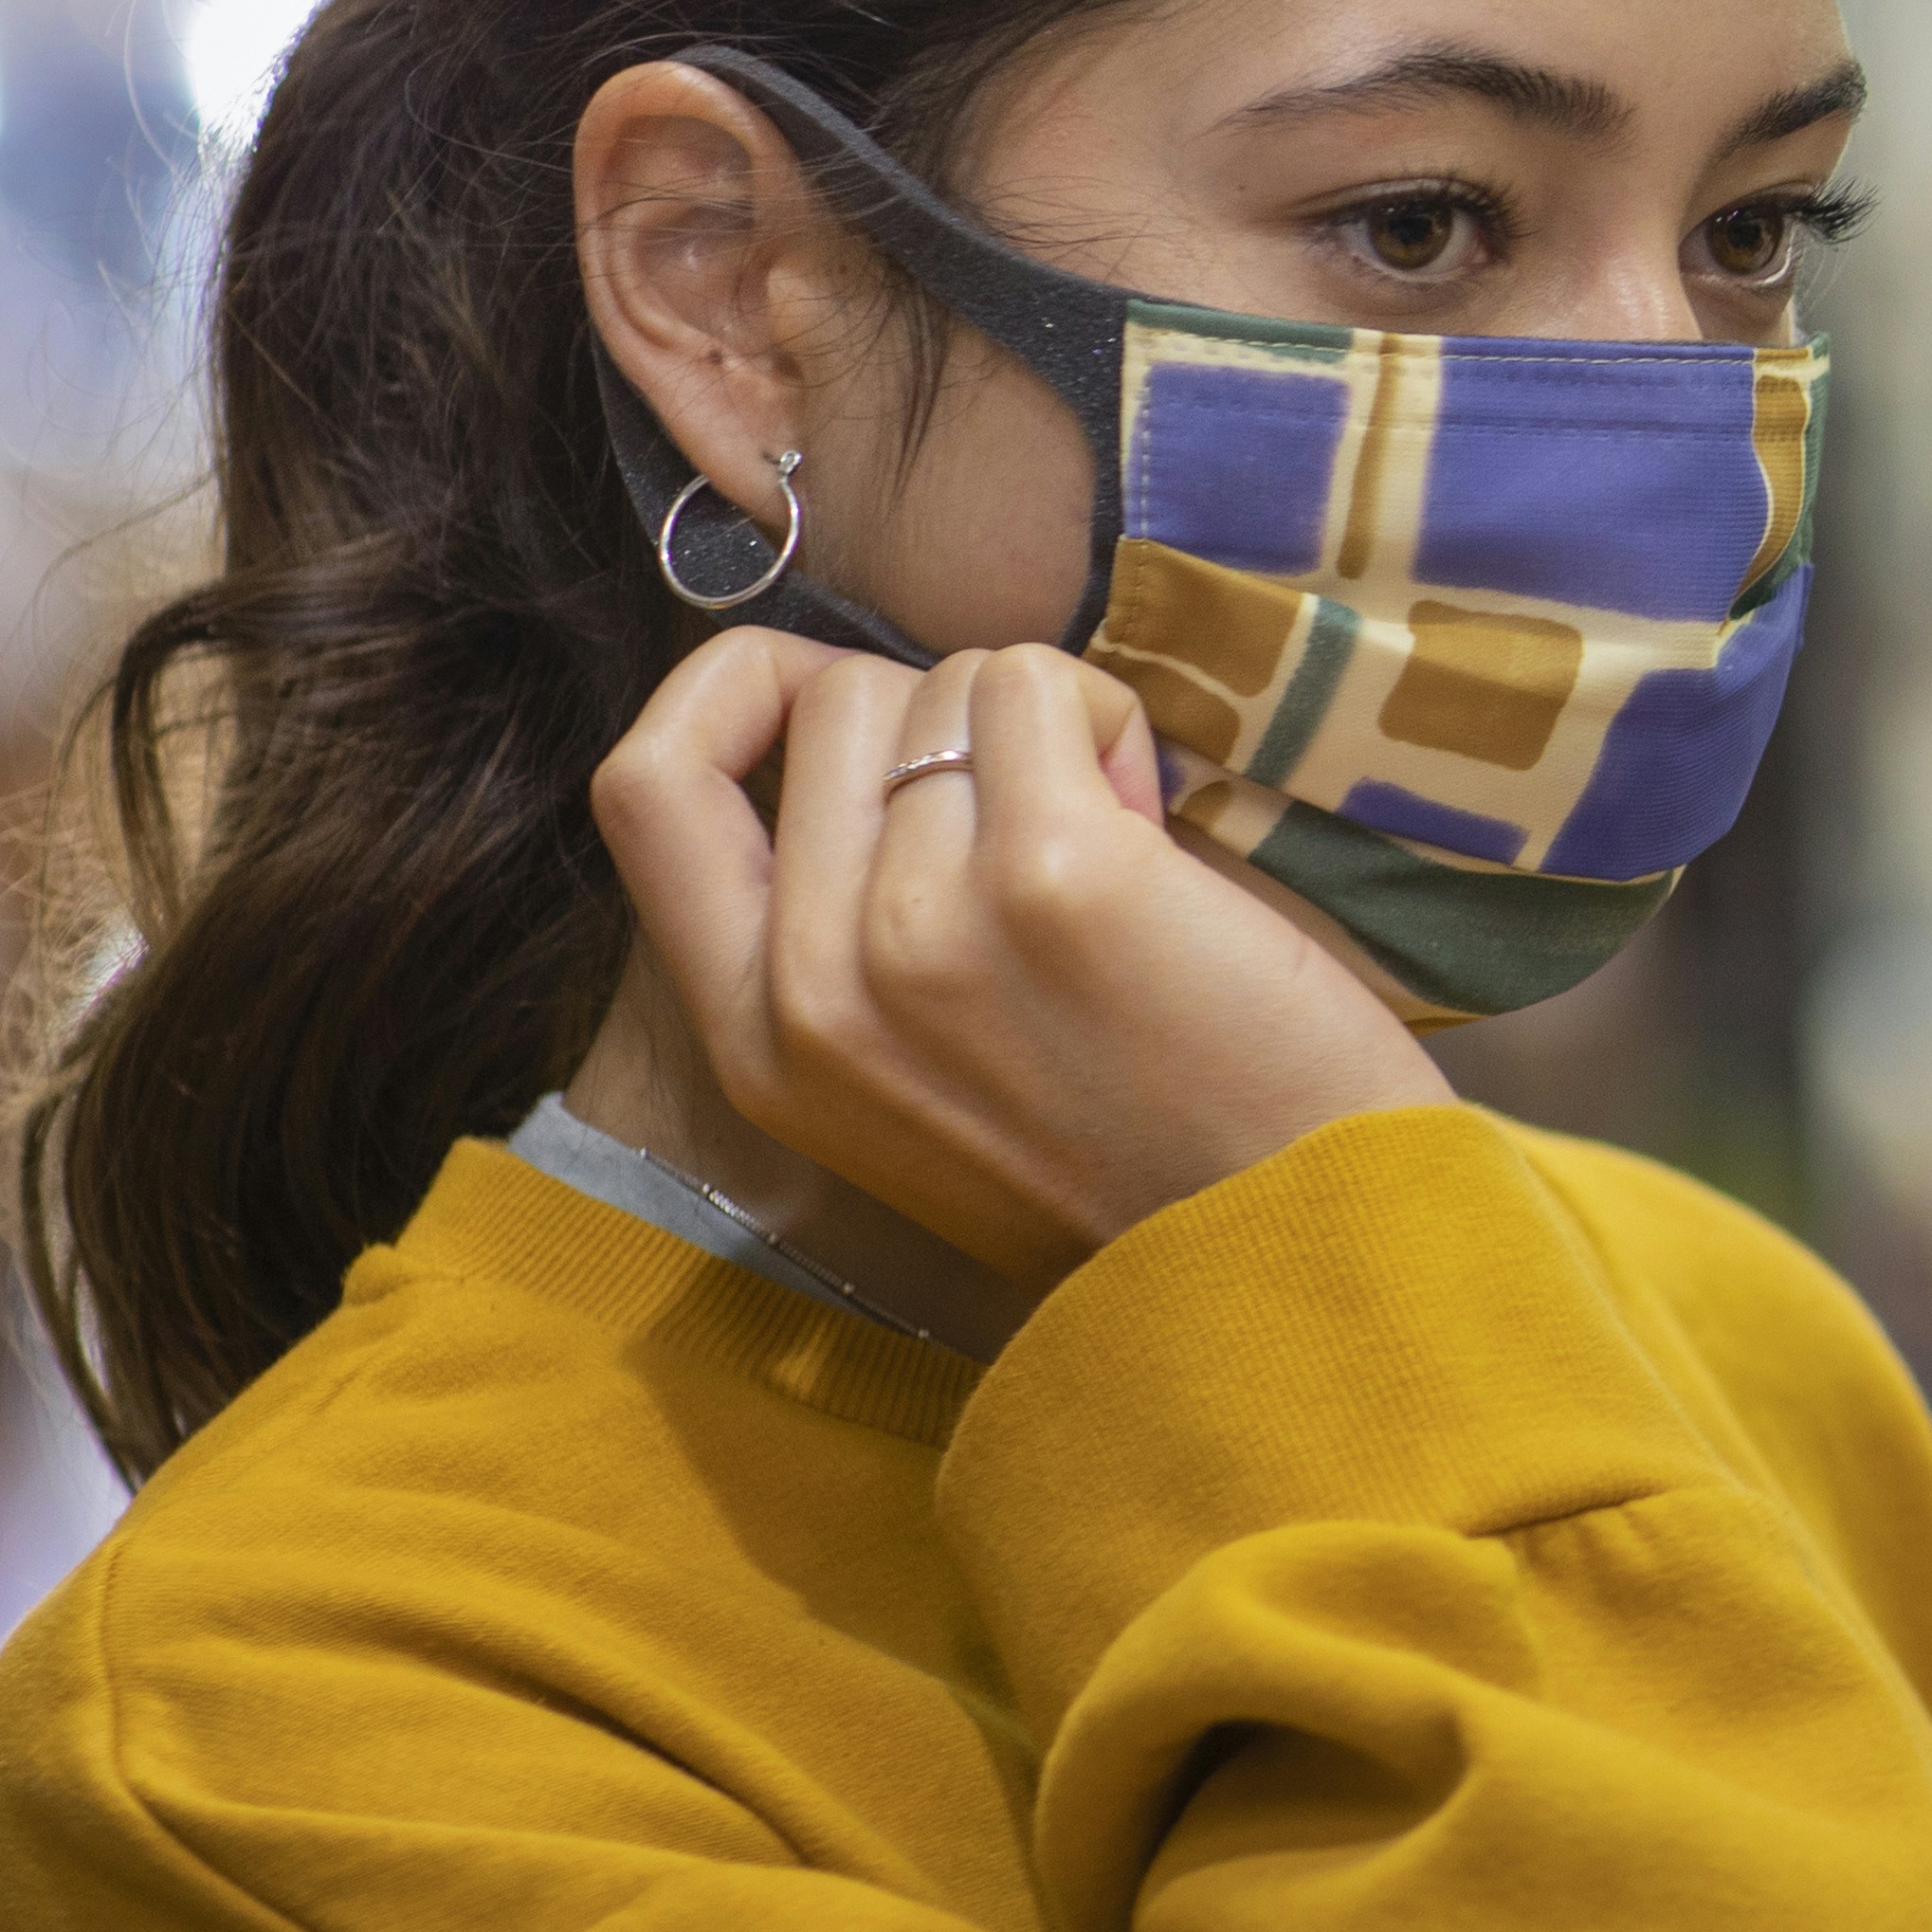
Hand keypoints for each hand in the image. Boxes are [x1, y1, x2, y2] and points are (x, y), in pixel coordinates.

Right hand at [596, 636, 1453, 1281]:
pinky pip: (1038, 682)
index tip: (843, 706)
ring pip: (946, 682)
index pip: (642, 787)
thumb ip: (836, 938)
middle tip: (1042, 821)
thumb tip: (856, 738)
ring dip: (1046, 725)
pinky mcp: (1051, 875)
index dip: (734, 697)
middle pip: (829, 706)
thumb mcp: (908, 1084)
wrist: (1288, 1249)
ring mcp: (919, 928)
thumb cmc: (1136, 1155)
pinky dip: (1108, 717)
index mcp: (759, 1042)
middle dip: (946, 720)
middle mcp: (812, 986)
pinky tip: (1158, 828)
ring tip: (1116, 851)